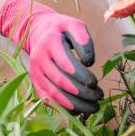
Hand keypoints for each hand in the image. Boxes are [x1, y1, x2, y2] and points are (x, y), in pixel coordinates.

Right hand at [0, 0, 103, 114]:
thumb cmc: (62, 30)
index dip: (81, 75)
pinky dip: (63, 108)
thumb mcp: (74, 25)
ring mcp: (35, 72)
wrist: (38, 32)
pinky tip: (79, 111)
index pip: (65, 63)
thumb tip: (88, 62)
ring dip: (75, 104)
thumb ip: (83, 38)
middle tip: (99, 96)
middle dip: (82, 92)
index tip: (95, 82)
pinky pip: (48, 99)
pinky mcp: (35, 82)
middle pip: (61, 81)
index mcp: (50, 42)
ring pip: (54, 94)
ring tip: (93, 107)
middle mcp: (39, 58)